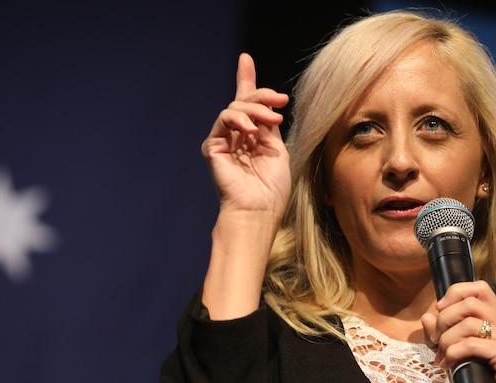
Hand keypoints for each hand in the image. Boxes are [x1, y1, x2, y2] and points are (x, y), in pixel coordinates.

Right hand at [201, 53, 290, 222]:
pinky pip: (224, 119)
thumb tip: (267, 105)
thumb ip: (269, 126)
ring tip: (273, 121)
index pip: (249, 106)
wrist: (258, 210)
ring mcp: (223, 141)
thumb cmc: (272, 189)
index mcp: (253, 138)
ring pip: (236, 107)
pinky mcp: (213, 146)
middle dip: (264, 96)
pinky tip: (253, 130)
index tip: (245, 59)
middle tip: (282, 101)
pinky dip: (240, 119)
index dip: (247, 81)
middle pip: (245, 102)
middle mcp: (237, 137)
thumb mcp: (277, 150)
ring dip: (257, 109)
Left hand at [420, 281, 495, 382]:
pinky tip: (450, 364)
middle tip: (437, 342)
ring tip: (443, 358)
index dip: (455, 294)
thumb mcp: (457, 353)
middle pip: (469, 303)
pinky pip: (472, 344)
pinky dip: (454, 353)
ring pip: (468, 324)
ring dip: (447, 341)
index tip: (439, 312)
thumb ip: (443, 333)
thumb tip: (427, 317)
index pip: (479, 288)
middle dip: (445, 320)